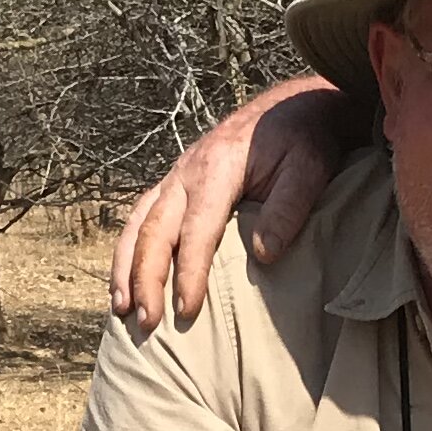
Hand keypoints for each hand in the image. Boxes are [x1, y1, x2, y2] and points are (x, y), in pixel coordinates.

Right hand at [109, 83, 363, 334]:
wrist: (292, 107)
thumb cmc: (304, 140)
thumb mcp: (309, 168)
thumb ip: (289, 208)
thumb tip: (263, 255)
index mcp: (217, 169)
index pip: (196, 230)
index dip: (189, 273)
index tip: (186, 311)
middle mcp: (186, 172)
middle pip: (154, 231)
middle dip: (146, 279)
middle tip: (147, 322)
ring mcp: (176, 177)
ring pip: (137, 225)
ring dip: (126, 268)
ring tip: (122, 309)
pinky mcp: (174, 184)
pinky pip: (140, 218)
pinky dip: (128, 251)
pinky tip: (126, 280)